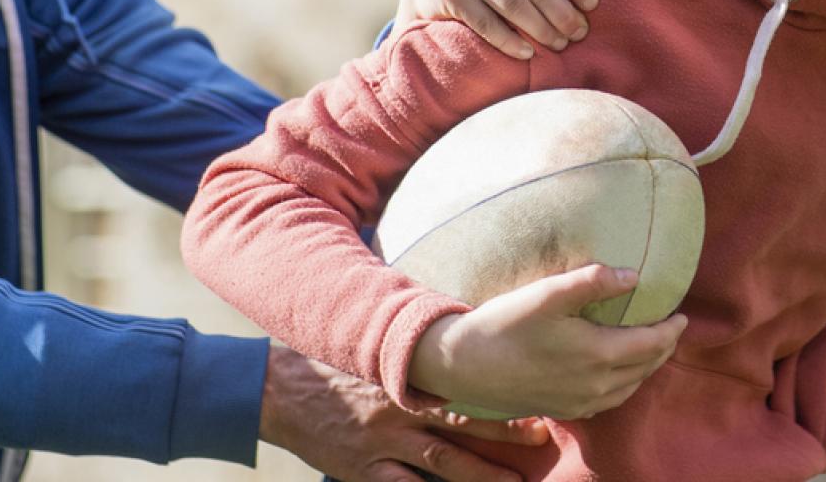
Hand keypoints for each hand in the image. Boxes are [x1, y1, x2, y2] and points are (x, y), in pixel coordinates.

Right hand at [259, 343, 547, 481]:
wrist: (285, 393)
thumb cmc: (339, 374)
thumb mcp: (380, 361)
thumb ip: (419, 366)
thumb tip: (461, 355)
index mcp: (409, 381)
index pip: (463, 387)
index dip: (498, 394)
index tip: (534, 397)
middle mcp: (403, 410)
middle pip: (462, 422)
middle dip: (503, 432)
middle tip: (540, 437)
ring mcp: (384, 442)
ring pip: (441, 461)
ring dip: (479, 473)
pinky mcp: (364, 470)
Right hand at [409, 265, 686, 419]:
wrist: (463, 365)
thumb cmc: (504, 325)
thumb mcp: (547, 294)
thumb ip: (592, 281)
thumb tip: (633, 276)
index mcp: (598, 356)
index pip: (652, 345)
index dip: (671, 330)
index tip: (683, 315)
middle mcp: (595, 386)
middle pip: (645, 368)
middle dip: (664, 348)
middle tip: (672, 329)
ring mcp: (578, 403)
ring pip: (629, 388)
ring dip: (646, 369)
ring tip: (651, 349)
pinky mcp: (562, 410)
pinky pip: (608, 402)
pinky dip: (624, 385)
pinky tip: (616, 374)